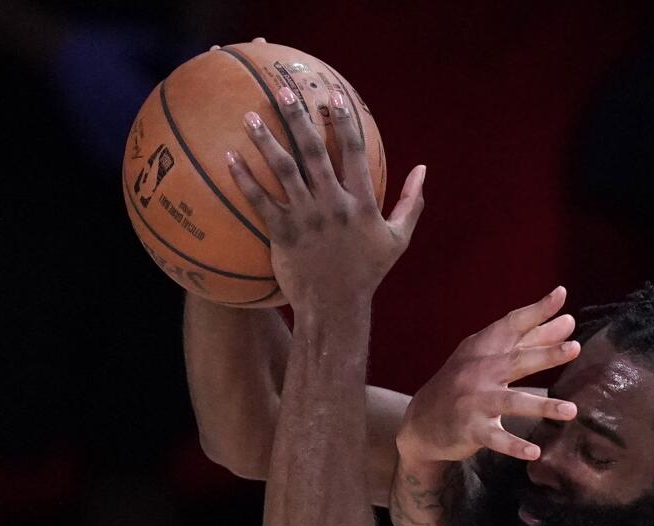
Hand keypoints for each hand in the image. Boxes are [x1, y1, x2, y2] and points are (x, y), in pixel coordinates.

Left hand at [225, 83, 424, 313]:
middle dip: (298, 117)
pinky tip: (229, 156)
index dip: (344, 120)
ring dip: (266, 141)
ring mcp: (306, 218)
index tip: (334, 94)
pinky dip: (244, 178)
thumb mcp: (398, 239)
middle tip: (283, 91)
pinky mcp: (282, 233)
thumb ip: (410, 202)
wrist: (336, 307)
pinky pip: (260, 200)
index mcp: (362, 203)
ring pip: (283, 170)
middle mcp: (333, 204)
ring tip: (250, 117)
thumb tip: (423, 169)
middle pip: (314, 151)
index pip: (354, 152)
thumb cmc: (367, 272)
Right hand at [398, 287, 580, 463]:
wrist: (421, 421)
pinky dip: (514, 446)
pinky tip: (534, 452)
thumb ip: (530, 341)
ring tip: (571, 411)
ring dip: (541, 405)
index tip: (561, 295)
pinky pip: (496, 439)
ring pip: (511, 402)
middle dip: (545, 354)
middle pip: (516, 361)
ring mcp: (474, 401)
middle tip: (575, 347)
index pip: (512, 325)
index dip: (536, 310)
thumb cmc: (464, 384)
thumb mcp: (490, 358)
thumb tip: (568, 322)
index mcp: (484, 350)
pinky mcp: (470, 430)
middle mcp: (479, 372)